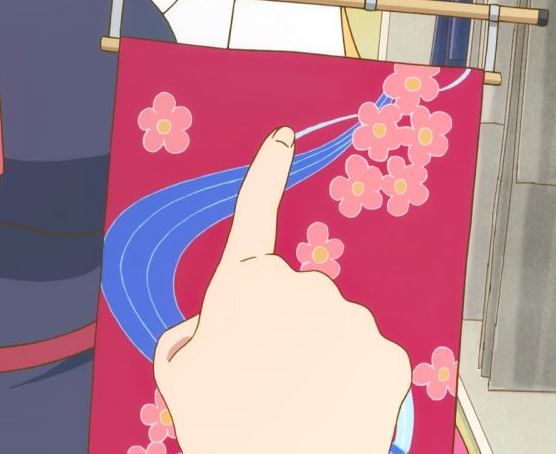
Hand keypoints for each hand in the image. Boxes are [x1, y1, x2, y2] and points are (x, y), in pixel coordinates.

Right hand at [152, 128, 410, 452]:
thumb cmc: (222, 428)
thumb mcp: (174, 368)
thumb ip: (189, 327)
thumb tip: (206, 323)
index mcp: (242, 280)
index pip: (255, 209)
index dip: (267, 169)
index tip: (284, 136)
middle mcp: (299, 284)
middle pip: (292, 291)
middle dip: (282, 322)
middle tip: (265, 373)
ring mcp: (348, 317)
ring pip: (332, 324)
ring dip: (318, 351)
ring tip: (298, 399)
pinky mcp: (387, 353)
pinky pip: (366, 354)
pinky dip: (352, 376)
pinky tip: (333, 406)